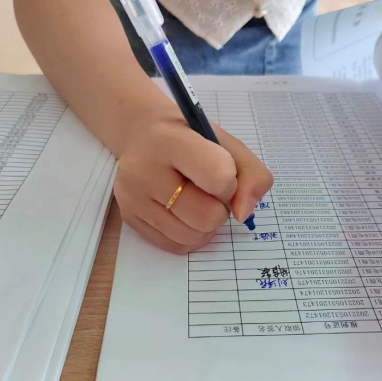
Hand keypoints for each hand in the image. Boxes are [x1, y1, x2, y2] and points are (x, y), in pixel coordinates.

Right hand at [115, 112, 273, 253]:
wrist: (144, 135)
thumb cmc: (192, 139)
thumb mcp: (229, 144)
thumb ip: (253, 175)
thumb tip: (243, 214)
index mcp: (170, 142)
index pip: (218, 177)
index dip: (230, 183)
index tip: (222, 173)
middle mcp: (143, 170)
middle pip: (206, 217)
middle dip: (219, 209)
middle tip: (210, 192)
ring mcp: (132, 197)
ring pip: (192, 237)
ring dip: (206, 226)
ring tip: (196, 201)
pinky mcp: (128, 217)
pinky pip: (176, 246)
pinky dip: (190, 236)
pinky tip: (184, 213)